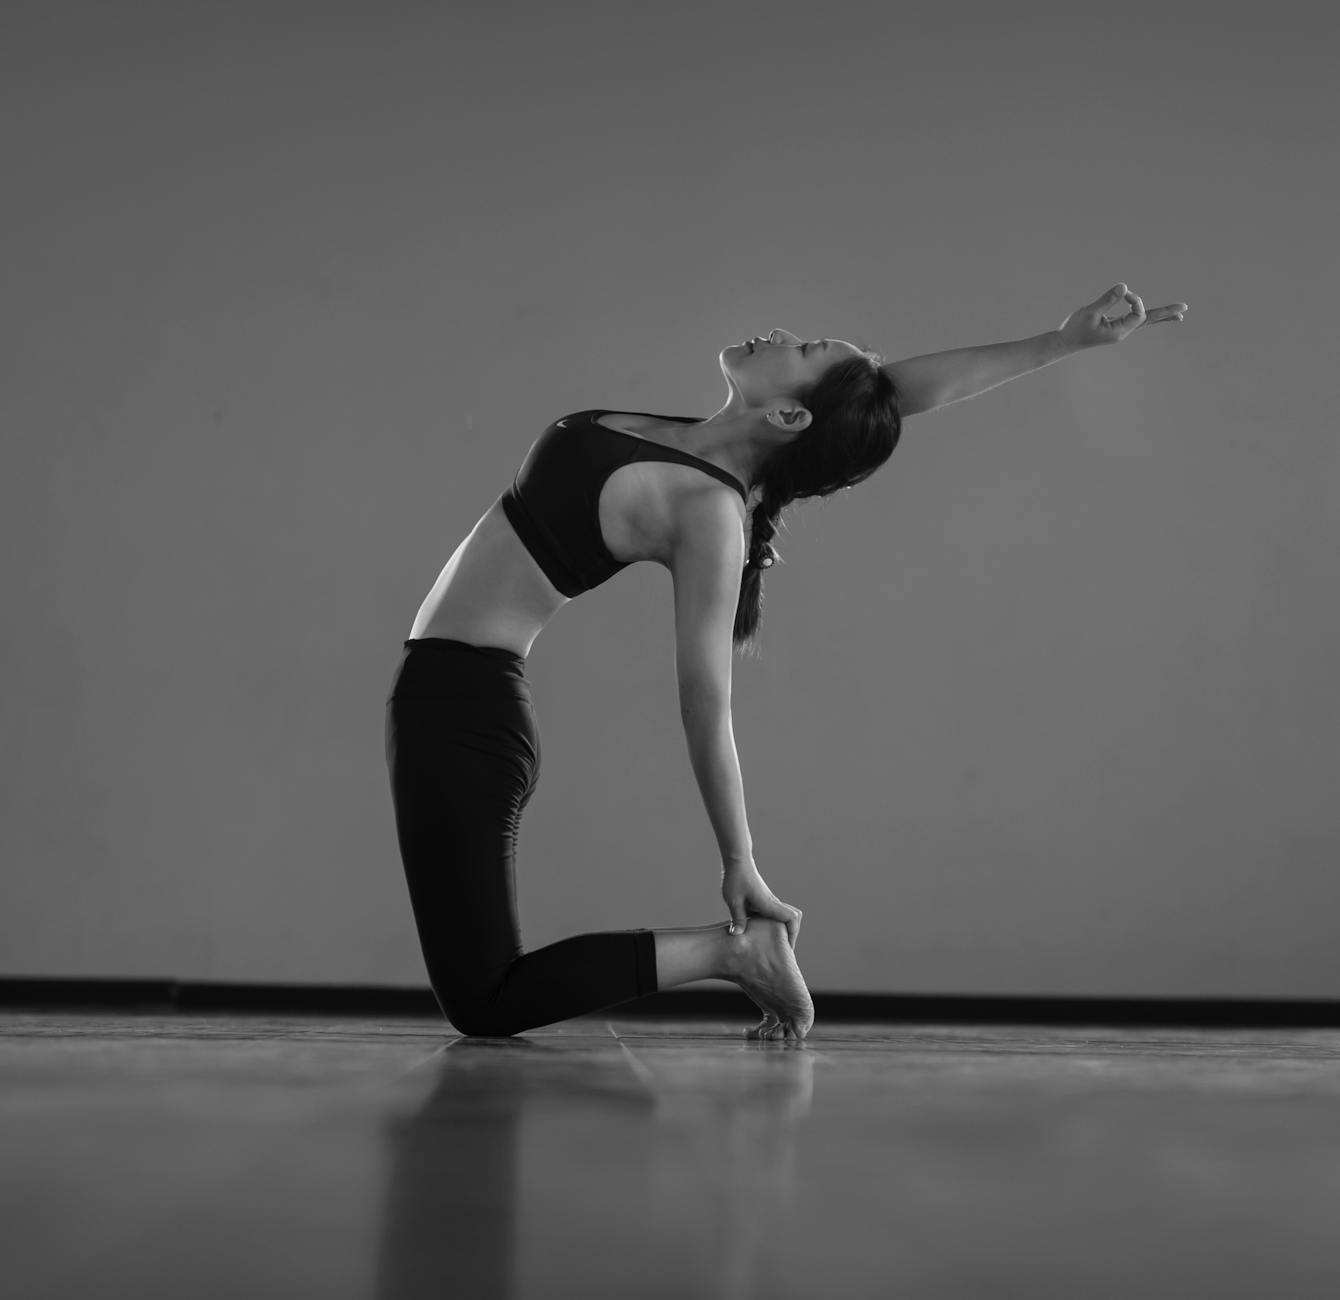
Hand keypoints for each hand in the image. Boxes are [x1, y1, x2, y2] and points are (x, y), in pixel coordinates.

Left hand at [722, 861, 802, 948]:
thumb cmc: (736, 878)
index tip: (786, 946)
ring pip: (783, 917)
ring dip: (782, 930)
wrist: (737, 861)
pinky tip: (759, 933)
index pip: (792, 918)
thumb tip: (737, 935)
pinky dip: (772, 925)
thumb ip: (737, 918)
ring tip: (771, 945)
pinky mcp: (763, 900)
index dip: (793, 933)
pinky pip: (773, 914)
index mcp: (769, 904)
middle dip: (790, 934)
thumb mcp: (733, 900)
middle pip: (792, 919)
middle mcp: (772, 903)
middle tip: (781, 949)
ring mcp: (769, 901)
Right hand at [1057, 283, 1187, 349]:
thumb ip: (1107, 299)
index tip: (1124, 293)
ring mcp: (1119, 330)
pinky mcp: (1115, 327)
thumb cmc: (1074, 328)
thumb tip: (1124, 286)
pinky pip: (1135, 320)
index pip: (1139, 313)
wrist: (1063, 342)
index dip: (1136, 300)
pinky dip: (1147, 316)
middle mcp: (1123, 332)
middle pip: (1149, 321)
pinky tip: (1155, 316)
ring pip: (1144, 321)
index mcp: (1119, 332)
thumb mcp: (1090, 312)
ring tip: (1179, 316)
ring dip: (1161, 316)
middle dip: (1166, 314)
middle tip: (1184, 309)